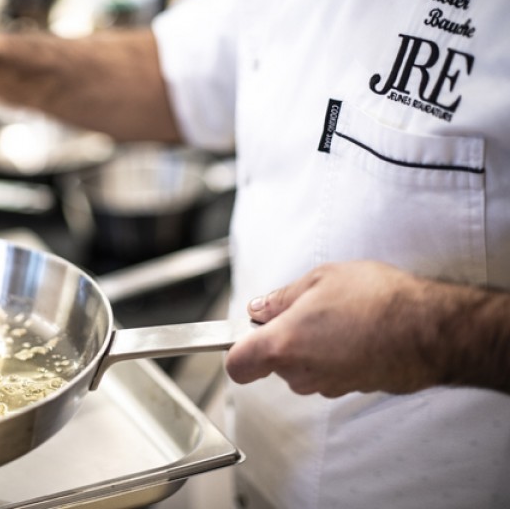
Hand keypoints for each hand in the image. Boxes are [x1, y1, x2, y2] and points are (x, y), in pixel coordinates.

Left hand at [225, 261, 441, 396]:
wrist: (431, 330)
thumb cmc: (377, 301)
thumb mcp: (320, 280)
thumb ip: (282, 298)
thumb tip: (261, 307)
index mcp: (283, 345)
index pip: (237, 365)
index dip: (237, 347)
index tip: (246, 330)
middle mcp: (301, 374)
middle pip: (273, 362)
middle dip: (282, 337)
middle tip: (307, 309)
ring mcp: (327, 386)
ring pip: (302, 367)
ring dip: (311, 346)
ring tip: (339, 317)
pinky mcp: (351, 390)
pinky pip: (329, 372)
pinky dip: (335, 355)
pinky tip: (357, 331)